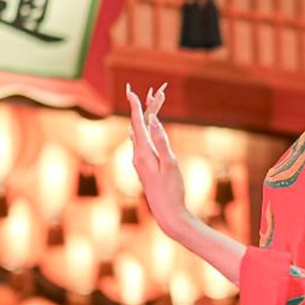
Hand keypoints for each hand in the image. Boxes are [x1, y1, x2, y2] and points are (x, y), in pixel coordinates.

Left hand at [127, 83, 188, 236]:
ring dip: (147, 117)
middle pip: (140, 125)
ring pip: (141, 133)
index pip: (138, 124)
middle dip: (147, 107)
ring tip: (154, 102)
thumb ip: (161, 141)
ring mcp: (140, 162)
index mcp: (143, 153)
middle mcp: (137, 156)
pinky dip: (147, 129)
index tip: (132, 91)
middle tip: (157, 91)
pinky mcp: (144, 167)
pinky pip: (143, 141)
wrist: (167, 213)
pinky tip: (145, 127)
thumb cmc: (171, 190)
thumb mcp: (170, 164)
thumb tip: (153, 121)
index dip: (136, 106)